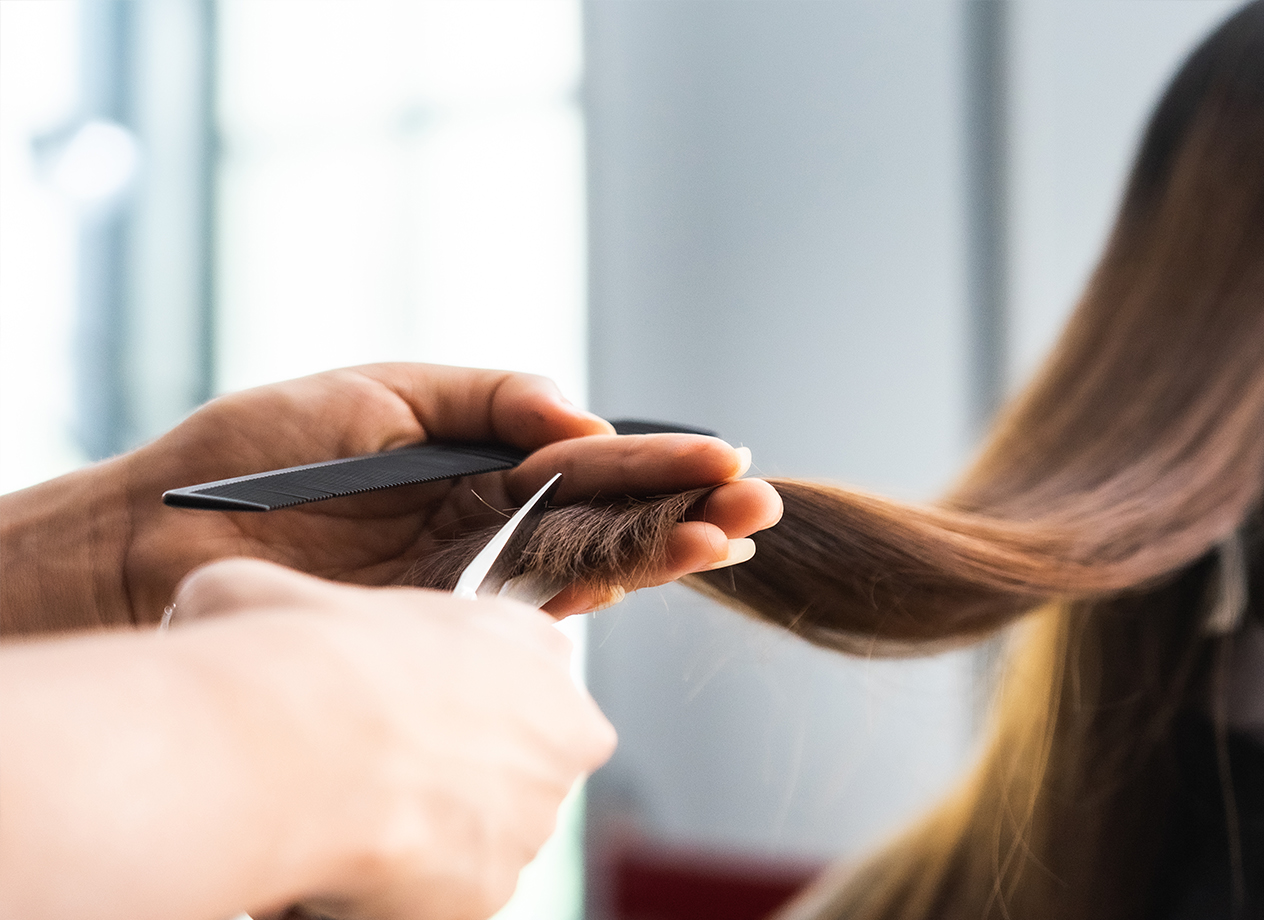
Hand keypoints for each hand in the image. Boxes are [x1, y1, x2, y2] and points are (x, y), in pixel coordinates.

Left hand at [0, 364, 781, 632]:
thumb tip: (581, 420)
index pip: (593, 463)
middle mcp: (490, 527)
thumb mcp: (380, 390)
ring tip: (731, 537)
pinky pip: (533, 610)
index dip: (661, 461)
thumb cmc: (255, 455)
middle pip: (611, 520)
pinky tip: (653, 573)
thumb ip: (488, 397)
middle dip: (688, 511)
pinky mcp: (441, 627)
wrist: (158, 534)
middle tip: (760, 506)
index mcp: (481, 464)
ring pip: (590, 568)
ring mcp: (470, 580)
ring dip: (664, 554)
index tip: (729, 455)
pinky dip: (597, 592)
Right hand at [0, 559, 614, 919]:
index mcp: (531, 646)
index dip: (450, 696)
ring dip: (416, 837)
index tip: (391, 705)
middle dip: (442, 776)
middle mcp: (559, 737)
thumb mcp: (272, 592)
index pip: (521, 674)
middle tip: (357, 771)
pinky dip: (384, 895)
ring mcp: (531, 822)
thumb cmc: (287, 654)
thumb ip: (290, 607)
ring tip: (333, 816)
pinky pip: (435, 901)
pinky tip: (330, 863)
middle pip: (506, 767)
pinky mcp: (491, 893)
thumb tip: (216, 607)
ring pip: (472, 839)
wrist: (287, 745)